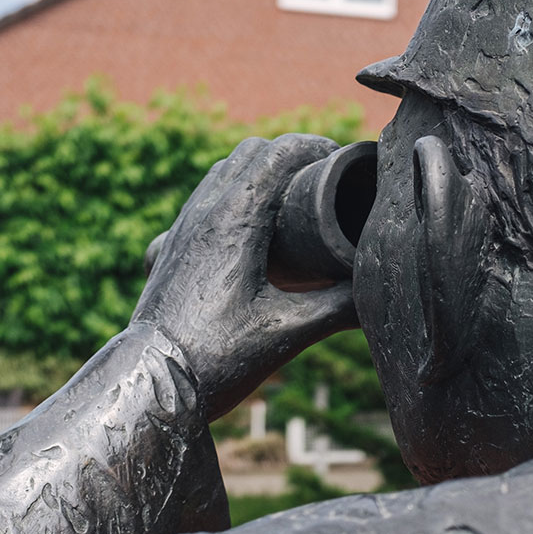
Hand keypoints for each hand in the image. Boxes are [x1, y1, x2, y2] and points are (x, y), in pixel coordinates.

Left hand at [132, 135, 358, 420]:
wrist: (149, 385)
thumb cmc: (218, 358)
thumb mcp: (291, 331)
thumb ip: (342, 308)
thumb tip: (383, 293)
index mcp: (235, 217)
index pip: (280, 152)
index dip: (317, 148)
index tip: (342, 164)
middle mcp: (202, 211)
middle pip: (250, 153)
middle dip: (289, 157)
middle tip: (322, 184)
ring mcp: (180, 229)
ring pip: (220, 175)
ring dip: (256, 177)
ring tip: (287, 207)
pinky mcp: (167, 250)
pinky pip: (198, 207)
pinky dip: (226, 206)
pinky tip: (242, 242)